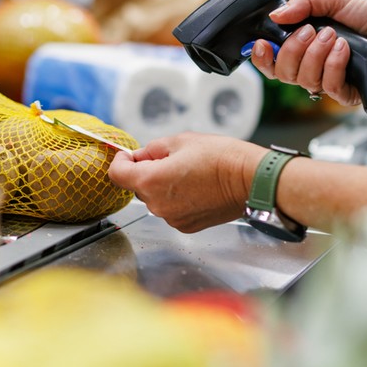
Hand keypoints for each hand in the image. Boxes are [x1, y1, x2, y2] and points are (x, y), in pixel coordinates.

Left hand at [108, 133, 266, 232]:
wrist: (250, 180)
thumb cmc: (220, 157)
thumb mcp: (181, 140)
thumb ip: (152, 149)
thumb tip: (139, 156)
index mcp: (151, 181)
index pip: (116, 174)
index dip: (121, 161)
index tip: (129, 155)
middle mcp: (157, 205)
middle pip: (137, 186)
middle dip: (147, 171)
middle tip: (170, 159)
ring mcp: (172, 218)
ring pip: (155, 198)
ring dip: (163, 185)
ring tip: (189, 173)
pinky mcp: (186, 226)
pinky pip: (171, 209)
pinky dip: (177, 198)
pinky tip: (196, 187)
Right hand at [250, 0, 366, 106]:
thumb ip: (304, 3)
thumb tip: (275, 15)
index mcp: (307, 45)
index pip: (273, 60)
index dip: (262, 56)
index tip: (260, 44)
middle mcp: (315, 66)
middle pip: (282, 73)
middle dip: (292, 49)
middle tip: (311, 31)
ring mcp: (331, 81)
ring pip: (303, 80)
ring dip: (316, 55)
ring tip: (335, 37)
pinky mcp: (348, 94)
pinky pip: (328, 87)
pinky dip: (333, 65)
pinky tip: (346, 50)